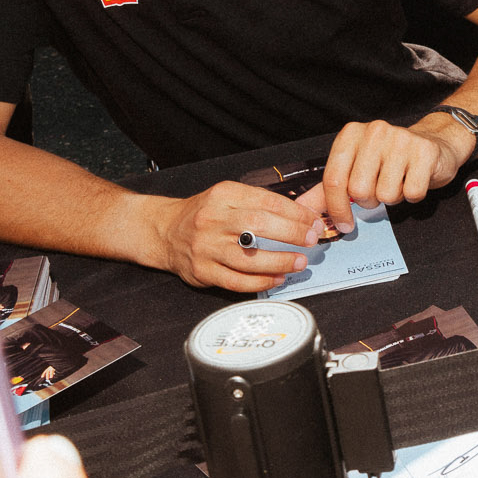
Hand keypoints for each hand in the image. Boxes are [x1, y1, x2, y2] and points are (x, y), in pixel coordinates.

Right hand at [148, 178, 331, 292]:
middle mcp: (213, 219)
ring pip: (249, 258)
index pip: (266, 201)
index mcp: (223, 195)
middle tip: (310, 240)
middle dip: (291, 234)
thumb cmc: (204, 214)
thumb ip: (260, 203)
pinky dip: (261, 282)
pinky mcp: (203, 271)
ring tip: (299, 262)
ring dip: (280, 261)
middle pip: (259, 225)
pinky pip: (237, 281)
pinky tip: (277, 278)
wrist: (166, 231)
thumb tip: (301, 215)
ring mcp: (206, 247)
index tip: (311, 221)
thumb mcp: (228, 197)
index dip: (294, 213)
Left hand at [319, 115, 468, 233]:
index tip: (344, 224)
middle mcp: (374, 131)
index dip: (336, 208)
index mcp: (351, 134)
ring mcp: (401, 139)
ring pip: (386, 194)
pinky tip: (414, 179)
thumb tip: (304, 209)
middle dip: (369, 200)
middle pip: (359, 190)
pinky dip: (413, 195)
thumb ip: (328, 188)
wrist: (434, 143)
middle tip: (379, 189)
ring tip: (398, 181)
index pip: (334, 179)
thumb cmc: (390, 159)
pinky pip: (411, 193)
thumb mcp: (355, 167)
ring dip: (392, 198)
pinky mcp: (425, 152)